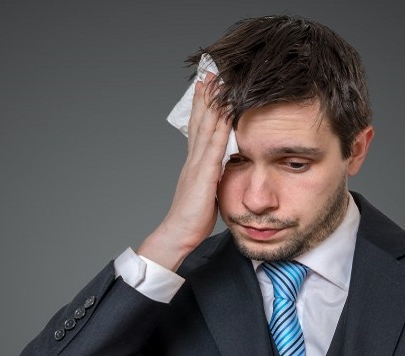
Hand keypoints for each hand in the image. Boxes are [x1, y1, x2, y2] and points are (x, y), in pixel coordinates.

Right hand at [139, 72, 232, 270]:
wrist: (178, 233)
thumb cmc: (192, 219)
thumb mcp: (206, 192)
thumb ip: (213, 177)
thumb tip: (222, 171)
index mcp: (194, 163)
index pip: (198, 128)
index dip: (202, 107)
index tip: (206, 87)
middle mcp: (194, 159)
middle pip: (200, 121)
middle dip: (205, 96)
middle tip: (210, 73)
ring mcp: (197, 165)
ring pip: (206, 127)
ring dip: (212, 104)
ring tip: (217, 82)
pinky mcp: (203, 174)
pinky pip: (215, 146)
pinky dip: (221, 128)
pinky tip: (227, 113)